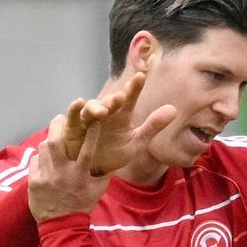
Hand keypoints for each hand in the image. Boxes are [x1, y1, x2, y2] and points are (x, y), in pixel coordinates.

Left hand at [28, 113, 110, 221]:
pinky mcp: (34, 181)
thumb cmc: (82, 206)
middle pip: (57, 142)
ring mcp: (46, 176)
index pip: (88, 149)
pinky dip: (40, 157)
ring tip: (53, 137)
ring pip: (44, 148)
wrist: (61, 226)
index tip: (94, 121)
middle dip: (59, 126)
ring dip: (49, 140)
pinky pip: (35, 161)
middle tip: (61, 118)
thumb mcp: (98, 191)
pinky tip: (44, 158)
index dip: (91, 133)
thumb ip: (104, 175)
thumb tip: (112, 160)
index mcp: (80, 174)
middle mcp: (62, 173)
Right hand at [62, 72, 176, 174]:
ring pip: (91, 107)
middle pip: (109, 102)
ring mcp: (89, 119)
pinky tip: (78, 103)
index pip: (129, 99)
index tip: (141, 76)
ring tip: (103, 111)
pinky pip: (72, 116)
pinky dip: (74, 109)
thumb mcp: (137, 143)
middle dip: (114, 99)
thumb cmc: (116, 154)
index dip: (134, 88)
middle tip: (120, 98)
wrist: (96, 171)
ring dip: (96, 106)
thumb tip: (173, 109)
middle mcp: (105, 113)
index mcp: (122, 115)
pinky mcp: (73, 128)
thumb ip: (153, 126)